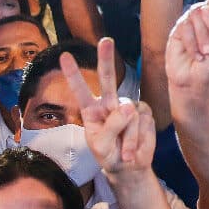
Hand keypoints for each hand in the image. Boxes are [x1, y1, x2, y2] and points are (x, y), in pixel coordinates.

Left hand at [61, 38, 156, 178]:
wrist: (129, 167)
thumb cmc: (109, 155)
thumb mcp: (101, 146)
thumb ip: (111, 126)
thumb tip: (128, 106)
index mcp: (91, 111)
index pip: (80, 90)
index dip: (73, 73)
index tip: (64, 56)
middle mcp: (109, 104)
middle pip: (108, 78)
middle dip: (106, 59)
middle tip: (106, 41)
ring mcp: (128, 107)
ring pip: (128, 114)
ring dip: (128, 138)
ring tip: (125, 152)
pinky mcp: (144, 113)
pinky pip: (142, 121)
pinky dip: (138, 138)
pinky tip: (135, 148)